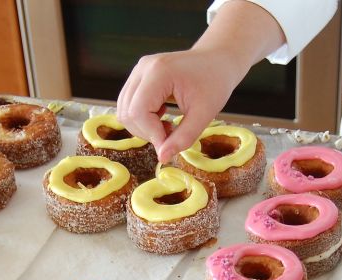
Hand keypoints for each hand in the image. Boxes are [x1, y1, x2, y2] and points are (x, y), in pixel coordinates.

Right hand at [117, 48, 240, 162]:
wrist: (217, 59)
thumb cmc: (215, 83)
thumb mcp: (204, 114)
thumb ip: (183, 137)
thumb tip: (162, 157)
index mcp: (159, 72)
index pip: (138, 112)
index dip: (151, 134)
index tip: (170, 144)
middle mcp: (143, 68)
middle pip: (126, 113)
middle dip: (146, 132)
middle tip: (171, 135)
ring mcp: (138, 71)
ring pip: (123, 110)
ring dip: (143, 127)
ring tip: (167, 126)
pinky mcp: (138, 76)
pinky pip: (128, 104)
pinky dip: (142, 118)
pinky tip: (162, 116)